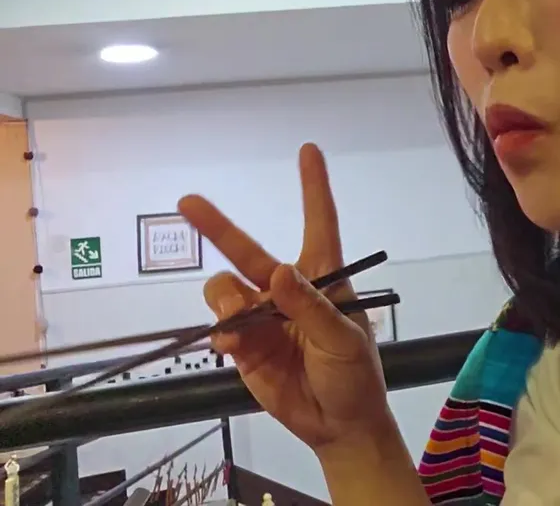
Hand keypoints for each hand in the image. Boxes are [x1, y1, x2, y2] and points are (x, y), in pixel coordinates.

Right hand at [180, 143, 395, 452]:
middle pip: (248, 251)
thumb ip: (309, 307)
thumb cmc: (354, 375)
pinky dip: (222, 332)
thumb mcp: (343, 339)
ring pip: (225, 288)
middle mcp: (287, 291)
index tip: (309, 151)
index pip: (319, 225)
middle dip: (218, 226)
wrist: (338, 425)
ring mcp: (261, 317)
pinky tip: (234, 347)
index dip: (313, 188)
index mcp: (323, 279)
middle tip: (187, 201)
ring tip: (241, 323)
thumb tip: (277, 273)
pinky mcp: (243, 346)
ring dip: (226, 299)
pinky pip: (219, 326)